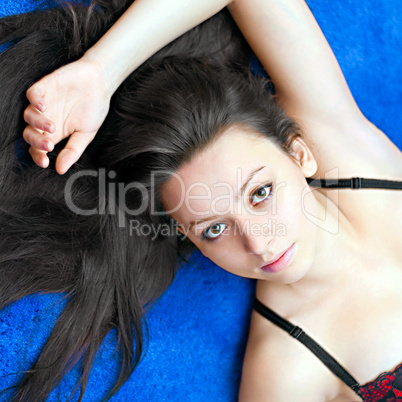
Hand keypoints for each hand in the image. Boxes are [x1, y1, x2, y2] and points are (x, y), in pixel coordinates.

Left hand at [23, 58, 111, 174]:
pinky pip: (32, 94)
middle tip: (49, 144)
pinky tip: (43, 106)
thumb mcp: (86, 134)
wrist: (101, 83)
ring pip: (28, 115)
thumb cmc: (94, 108)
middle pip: (30, 133)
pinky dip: (34, 101)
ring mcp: (45, 103)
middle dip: (36, 142)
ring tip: (52, 126)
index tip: (45, 162)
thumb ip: (73, 151)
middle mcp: (46, 119)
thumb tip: (60, 169)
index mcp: (55, 133)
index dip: (38, 156)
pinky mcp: (45, 87)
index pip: (39, 147)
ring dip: (37, 123)